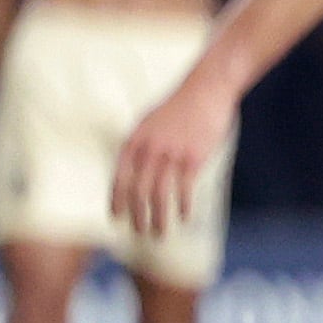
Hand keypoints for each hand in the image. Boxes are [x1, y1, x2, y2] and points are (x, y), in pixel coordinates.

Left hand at [111, 62, 238, 237]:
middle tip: (140, 232)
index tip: (117, 217)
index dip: (117, 200)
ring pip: (158, 194)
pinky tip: (184, 218)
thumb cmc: (179, 105)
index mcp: (135, 141)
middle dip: (137, 215)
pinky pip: (184, 188)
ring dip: (158, 217)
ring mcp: (171, 154)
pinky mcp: (193, 158)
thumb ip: (140, 143)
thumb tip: (133, 164)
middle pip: (137, 191)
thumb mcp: (149, 121)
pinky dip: (183, 205)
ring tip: (159, 233)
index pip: (120, 177)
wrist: (206, 89)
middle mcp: (149, 150)